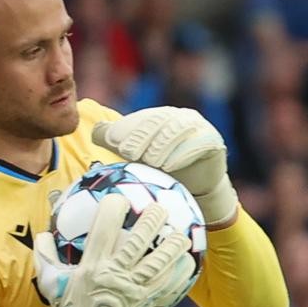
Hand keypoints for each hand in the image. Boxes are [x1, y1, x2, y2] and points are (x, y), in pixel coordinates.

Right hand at [34, 194, 195, 306]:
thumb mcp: (49, 282)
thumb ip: (46, 256)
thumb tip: (42, 235)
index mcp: (92, 267)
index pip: (105, 230)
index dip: (113, 210)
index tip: (119, 199)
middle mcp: (115, 276)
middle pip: (138, 243)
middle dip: (151, 221)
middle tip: (160, 208)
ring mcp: (132, 293)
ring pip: (158, 265)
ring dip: (172, 248)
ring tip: (181, 234)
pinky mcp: (143, 306)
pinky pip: (166, 289)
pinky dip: (179, 276)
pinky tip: (188, 263)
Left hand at [92, 108, 235, 225]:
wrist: (197, 188)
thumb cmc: (163, 172)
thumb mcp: (138, 156)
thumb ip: (118, 142)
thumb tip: (94, 132)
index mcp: (160, 117)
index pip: (142, 119)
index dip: (127, 129)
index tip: (114, 145)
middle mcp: (180, 117)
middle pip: (159, 121)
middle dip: (142, 136)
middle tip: (128, 153)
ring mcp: (199, 128)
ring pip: (178, 129)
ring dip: (162, 144)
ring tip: (150, 162)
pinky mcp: (213, 141)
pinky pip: (199, 143)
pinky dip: (183, 153)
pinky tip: (170, 166)